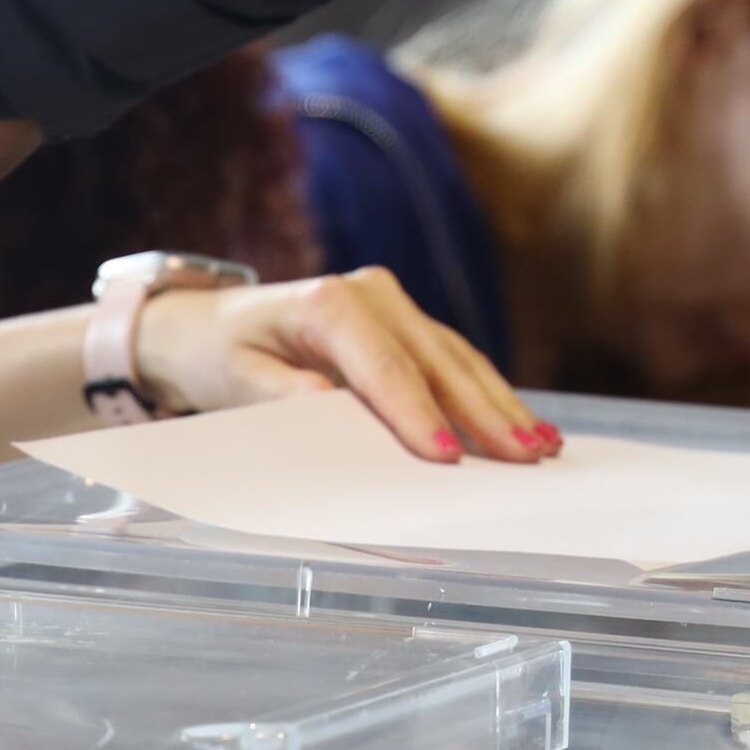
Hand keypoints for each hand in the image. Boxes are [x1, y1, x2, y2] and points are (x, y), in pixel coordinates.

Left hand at [141, 269, 558, 463]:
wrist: (208, 326)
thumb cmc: (221, 356)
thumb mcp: (236, 381)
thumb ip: (284, 396)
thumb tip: (331, 409)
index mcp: (327, 304)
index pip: (384, 368)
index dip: (418, 414)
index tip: (447, 456)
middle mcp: (369, 293)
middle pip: (437, 362)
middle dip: (485, 412)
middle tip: (525, 457)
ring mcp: (392, 302)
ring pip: (457, 359)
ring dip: (500, 404)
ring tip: (541, 446)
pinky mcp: (405, 321)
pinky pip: (452, 361)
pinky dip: (487, 394)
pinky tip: (521, 425)